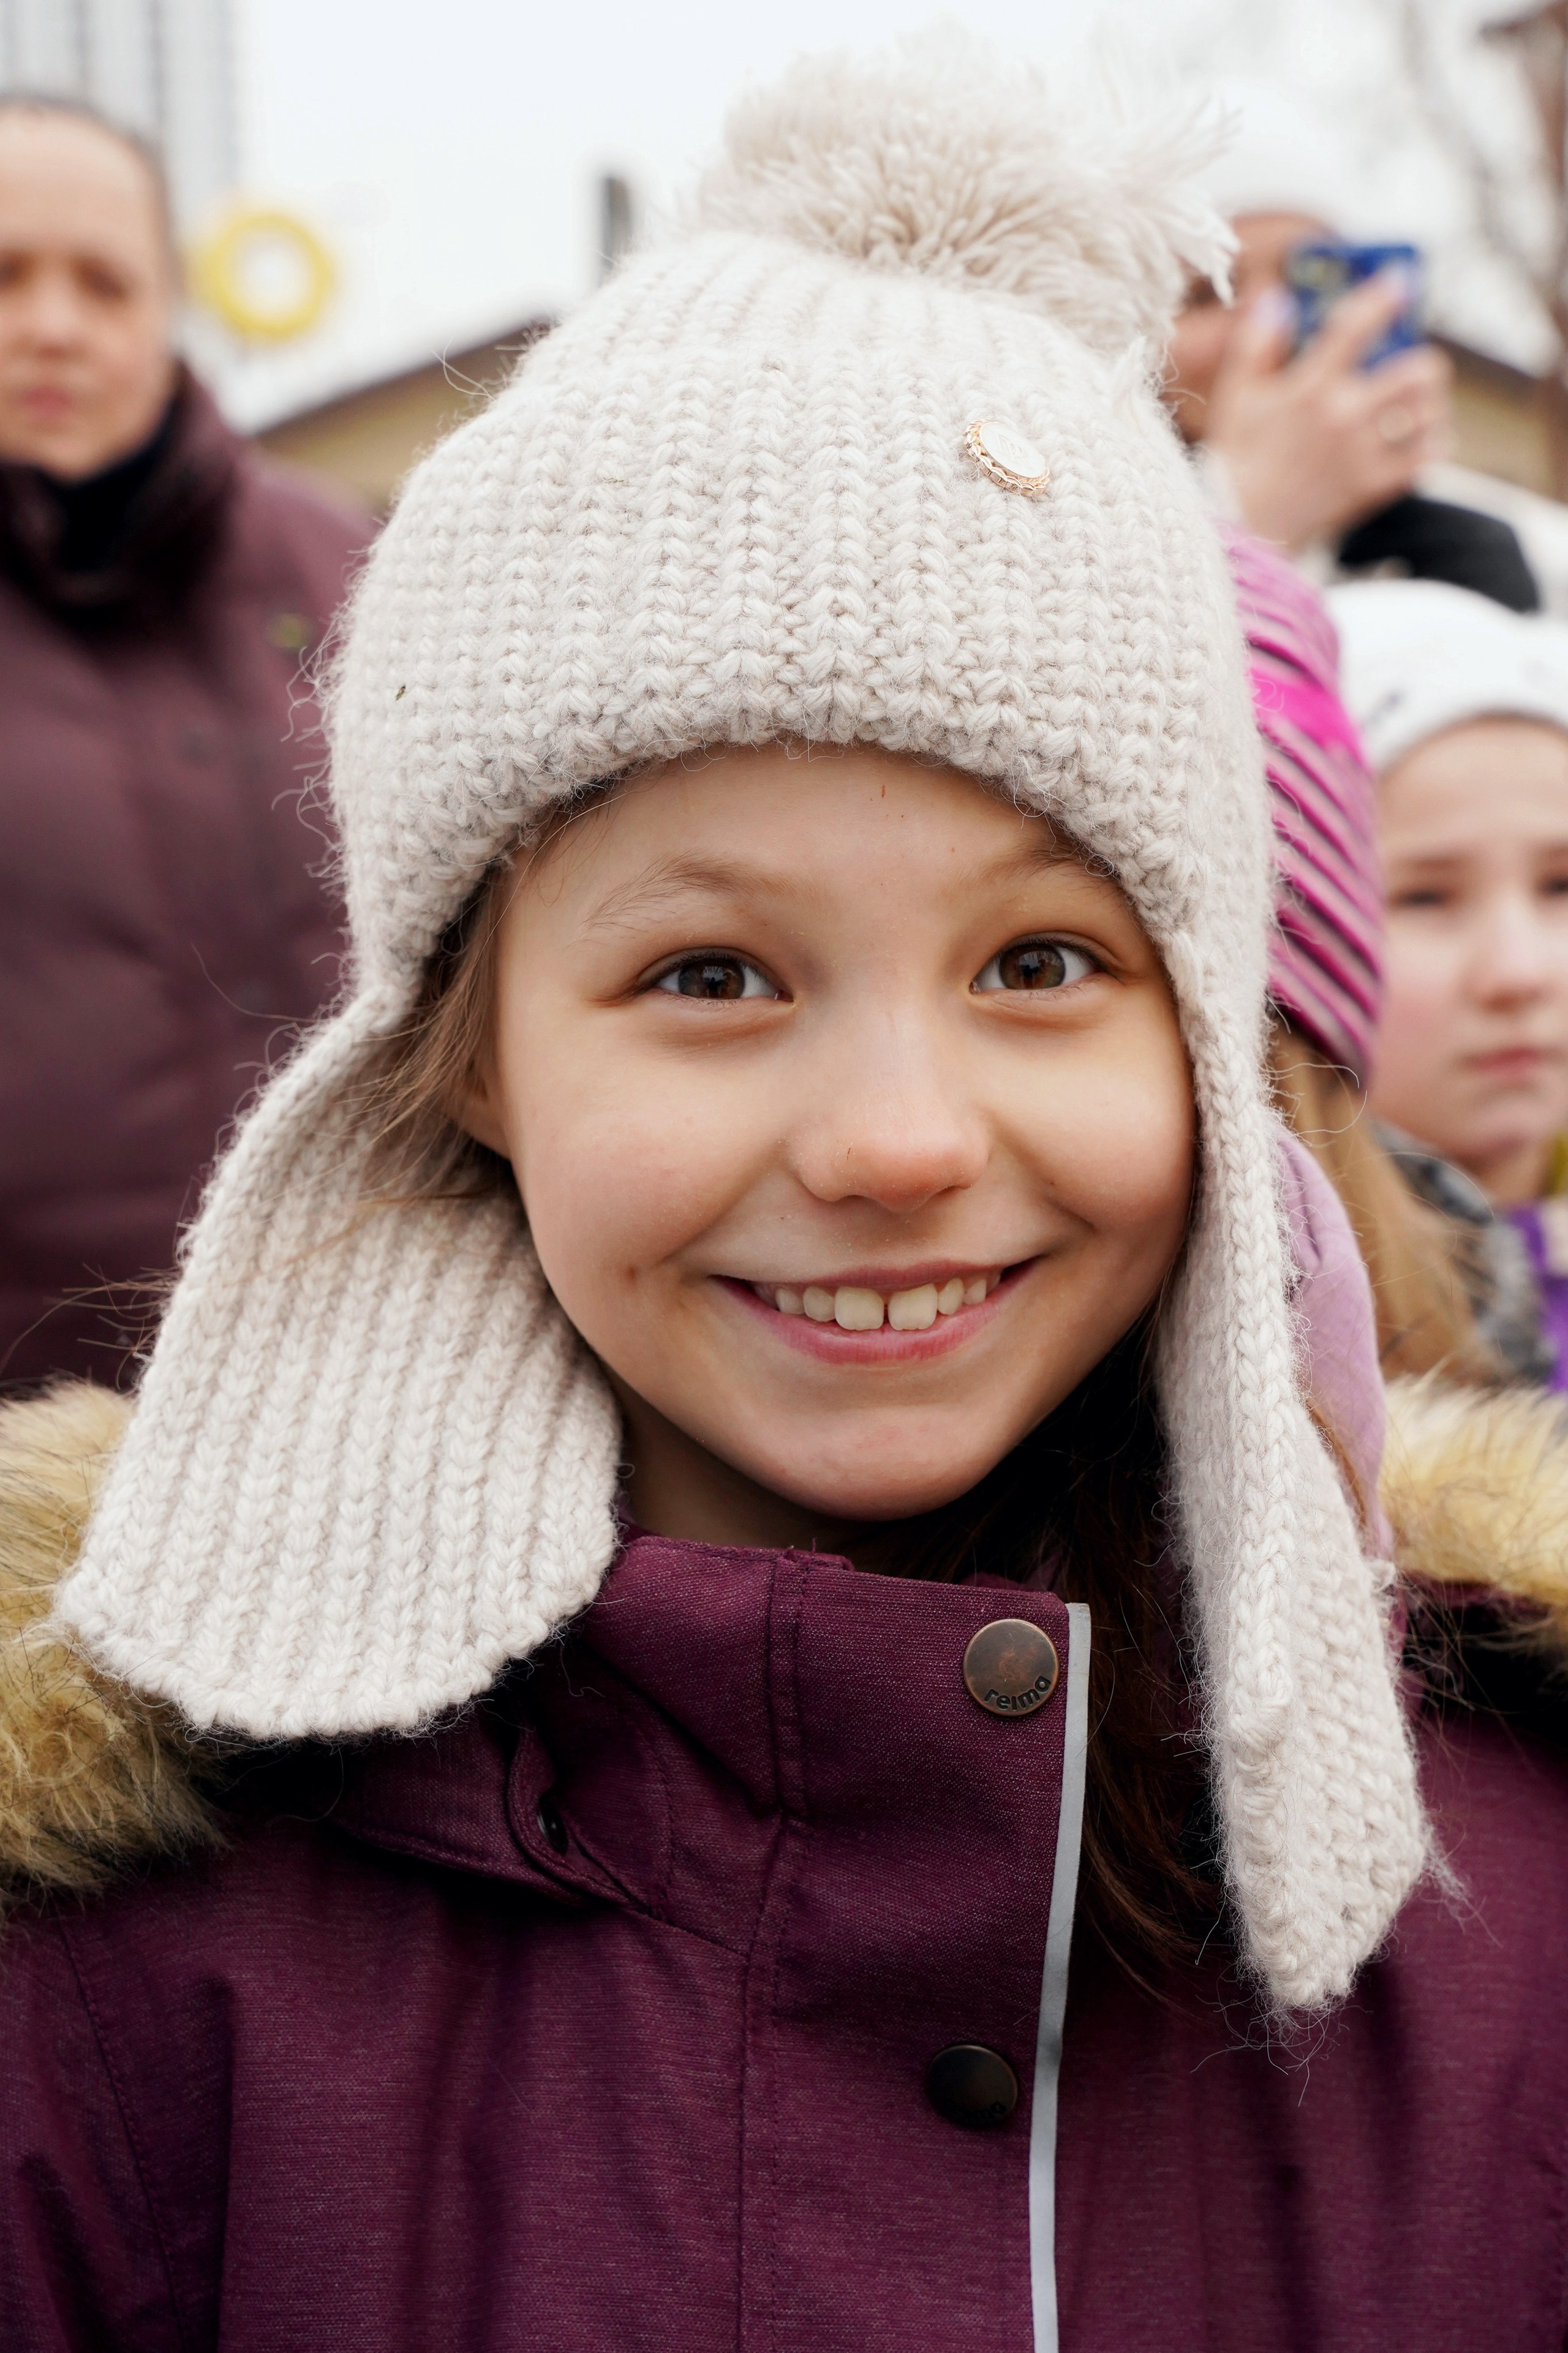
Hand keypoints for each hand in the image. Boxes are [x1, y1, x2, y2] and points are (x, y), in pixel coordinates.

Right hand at [1205, 271, 1452, 551]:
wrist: (1240, 529)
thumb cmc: (1237, 460)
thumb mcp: (1237, 397)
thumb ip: (1256, 343)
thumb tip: (1277, 297)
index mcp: (1308, 387)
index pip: (1355, 326)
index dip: (1384, 296)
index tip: (1401, 281)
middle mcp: (1342, 416)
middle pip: (1417, 370)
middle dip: (1424, 361)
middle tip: (1416, 365)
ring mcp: (1361, 454)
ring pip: (1429, 413)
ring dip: (1432, 404)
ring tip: (1422, 405)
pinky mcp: (1371, 488)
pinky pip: (1425, 459)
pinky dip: (1432, 445)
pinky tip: (1424, 440)